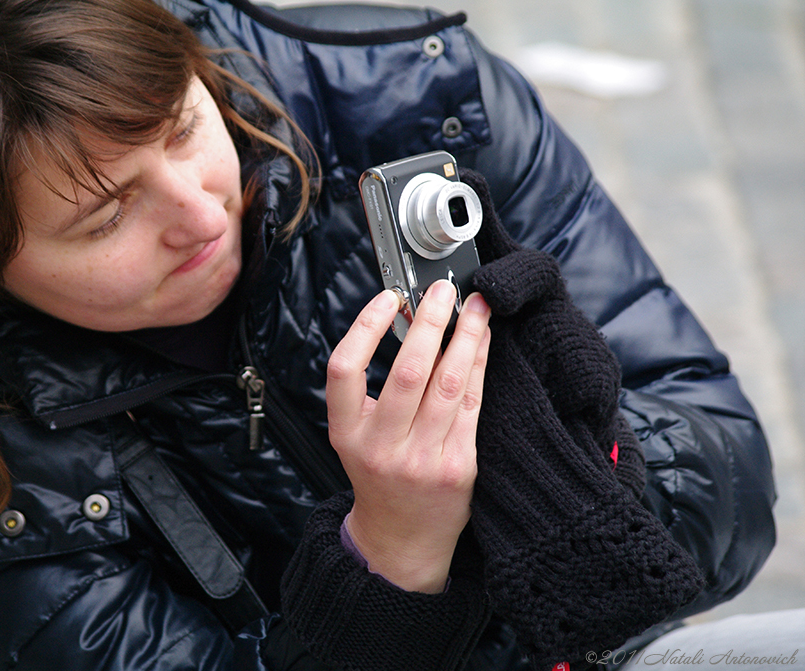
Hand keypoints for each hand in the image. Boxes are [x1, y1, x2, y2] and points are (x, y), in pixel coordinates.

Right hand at [326, 281, 490, 592]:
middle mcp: (381, 447)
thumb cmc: (378, 474)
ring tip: (476, 306)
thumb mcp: (355, 436)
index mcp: (347, 433)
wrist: (402, 537)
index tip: (389, 297)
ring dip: (466, 337)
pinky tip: (483, 341)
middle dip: (430, 322)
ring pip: (448, 384)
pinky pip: (472, 404)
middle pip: (406, 372)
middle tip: (443, 290)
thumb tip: (409, 320)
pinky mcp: (459, 467)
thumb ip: (371, 390)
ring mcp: (422, 459)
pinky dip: (478, 366)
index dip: (365, 327)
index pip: (344, 369)